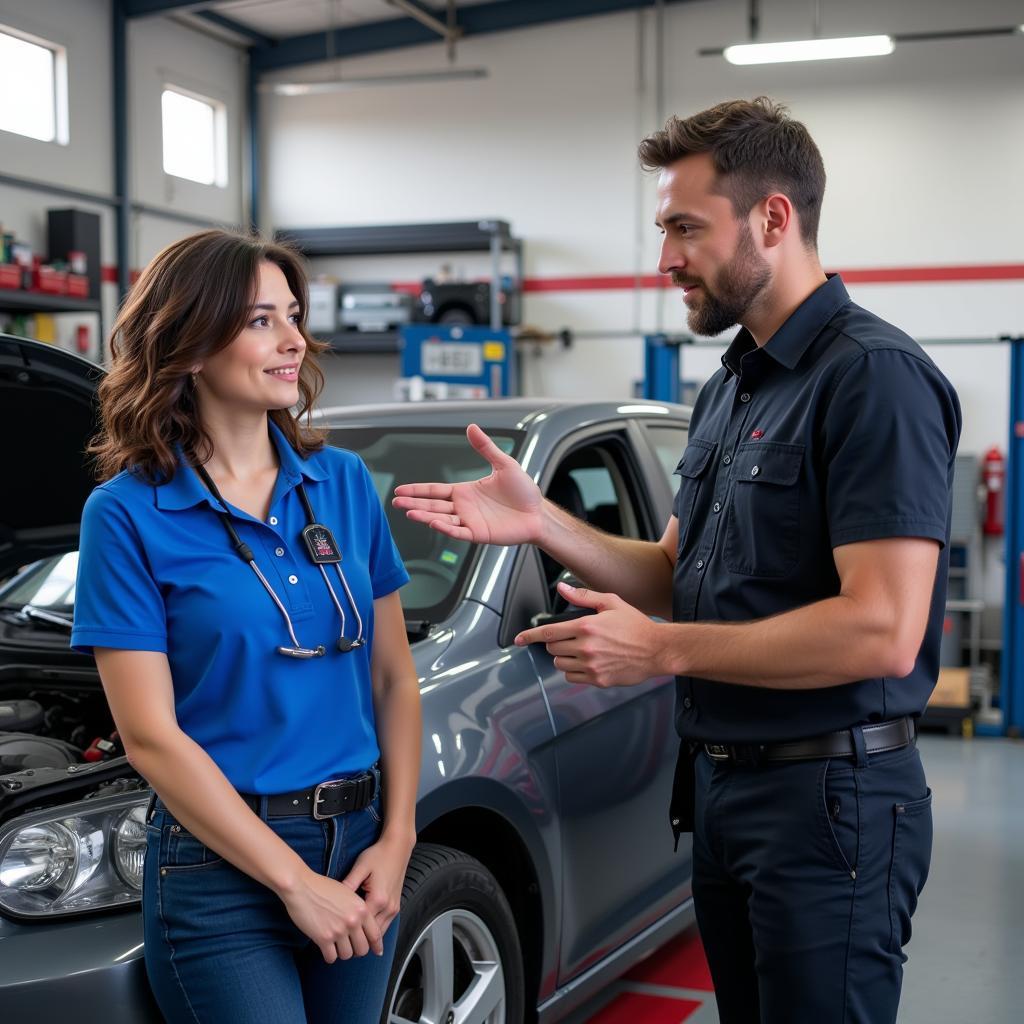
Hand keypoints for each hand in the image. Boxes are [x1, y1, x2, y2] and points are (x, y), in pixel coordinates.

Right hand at [278, 869, 382, 962]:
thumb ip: (357, 909)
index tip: (377, 952)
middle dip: (357, 951)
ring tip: (337, 946)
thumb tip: (362, 925)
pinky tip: (326, 949)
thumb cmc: (322, 887)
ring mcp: (338, 930)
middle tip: (351, 948)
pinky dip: (329, 956)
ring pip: (347, 955)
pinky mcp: (323, 938)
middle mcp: (353, 921)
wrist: (302, 886)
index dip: (377, 945)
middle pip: (362, 949)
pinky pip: (331, 957)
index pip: (375, 934)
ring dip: (342, 953)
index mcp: (361, 909)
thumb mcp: (348, 893)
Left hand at [342, 831, 414, 935]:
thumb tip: (334, 899)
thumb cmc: (378, 855)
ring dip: (368, 939)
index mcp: (378, 899)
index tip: (335, 938)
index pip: (361, 926)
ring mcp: (394, 908)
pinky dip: (375, 932)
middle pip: (372, 935)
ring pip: (380, 933)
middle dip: (358, 941)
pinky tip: (365, 935)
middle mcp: (388, 907)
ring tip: (353, 945)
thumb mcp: (360, 867)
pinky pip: (385, 925)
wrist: (398, 848)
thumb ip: (348, 884)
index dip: (347, 933)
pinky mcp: (396, 906)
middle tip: (342, 948)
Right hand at [393, 424, 543, 545]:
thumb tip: (472, 427)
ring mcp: (470, 522)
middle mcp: (464, 507)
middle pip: (433, 505)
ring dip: (425, 516)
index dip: (418, 490)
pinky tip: (434, 522)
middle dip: (414, 503)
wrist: (538, 513)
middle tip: (396, 502)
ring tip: (409, 512)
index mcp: (465, 492)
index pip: (435, 490)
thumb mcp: (503, 464)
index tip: (400, 490)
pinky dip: (446, 528)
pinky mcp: (479, 534)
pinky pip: (458, 532)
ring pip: (442, 519)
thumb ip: (486, 447)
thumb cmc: (523, 491)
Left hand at [514, 582, 664, 686]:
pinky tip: (588, 662)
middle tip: (572, 638)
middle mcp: (586, 647)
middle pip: (552, 649)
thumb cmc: (636, 625)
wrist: (657, 650)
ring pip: (560, 664)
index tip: (518, 639)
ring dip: (564, 657)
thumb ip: (583, 596)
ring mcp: (591, 666)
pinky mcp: (598, 680)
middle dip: (557, 642)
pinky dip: (574, 671)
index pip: (549, 632)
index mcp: (586, 626)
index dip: (529, 636)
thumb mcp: (611, 603)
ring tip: (582, 650)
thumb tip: (563, 588)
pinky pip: (572, 677)